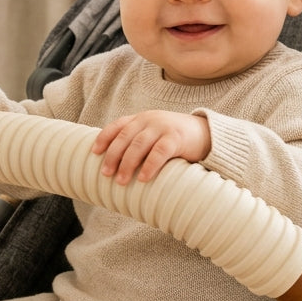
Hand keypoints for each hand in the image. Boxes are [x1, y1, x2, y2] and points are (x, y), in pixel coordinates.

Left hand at [91, 110, 210, 184]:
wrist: (207, 133)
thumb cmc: (176, 139)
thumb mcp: (154, 135)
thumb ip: (138, 142)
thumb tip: (115, 164)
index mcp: (141, 119)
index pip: (117, 126)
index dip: (104, 138)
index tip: (94, 152)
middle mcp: (149, 120)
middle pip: (125, 137)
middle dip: (113, 156)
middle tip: (105, 174)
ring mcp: (163, 127)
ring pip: (139, 145)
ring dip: (127, 164)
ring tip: (121, 181)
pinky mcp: (177, 138)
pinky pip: (159, 152)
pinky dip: (150, 166)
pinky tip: (143, 179)